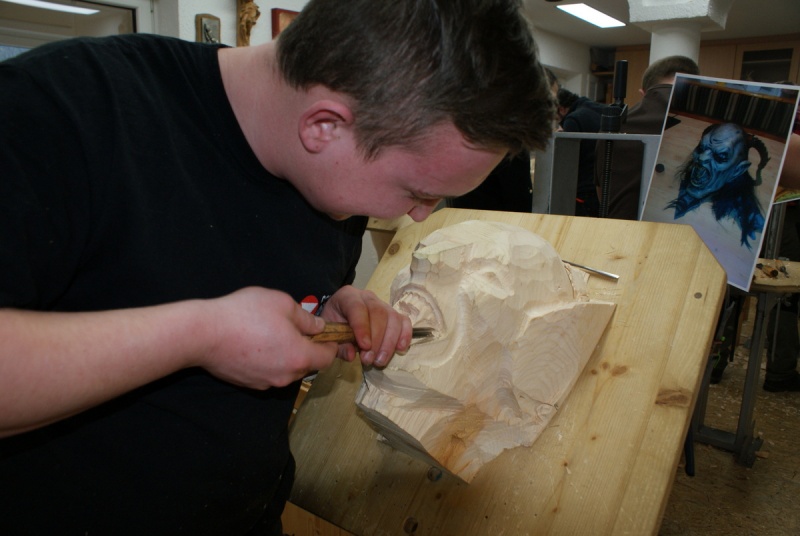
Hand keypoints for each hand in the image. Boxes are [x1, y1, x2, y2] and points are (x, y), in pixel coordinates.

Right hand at [199, 287, 335, 388]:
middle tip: (293, 328)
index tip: (324, 333)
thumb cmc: (245, 314)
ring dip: (286, 355)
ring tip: (271, 333)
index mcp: (299, 357)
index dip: (330, 344)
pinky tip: (255, 343)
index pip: (328, 358)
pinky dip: (268, 361)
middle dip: (306, 349)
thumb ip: (306, 318)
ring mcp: (266, 382)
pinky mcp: (249, 384)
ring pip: (287, 370)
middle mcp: (286, 376)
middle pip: (307, 365)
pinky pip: (268, 372)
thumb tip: (318, 327)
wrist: (204, 334)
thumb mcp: (283, 303)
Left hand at [319, 286, 411, 366]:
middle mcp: (367, 297)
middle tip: (369, 360)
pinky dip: (405, 335)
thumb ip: (338, 345)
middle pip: (379, 313)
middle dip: (376, 340)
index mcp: (347, 297)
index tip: (364, 347)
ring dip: (389, 342)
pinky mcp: (393, 314)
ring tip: (380, 360)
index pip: (358, 308)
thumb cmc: (334, 324)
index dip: (362, 327)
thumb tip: (352, 355)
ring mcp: (383, 304)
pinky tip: (400, 349)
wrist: (339, 317)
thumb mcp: (329, 333)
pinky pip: (404, 321)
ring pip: (393, 318)